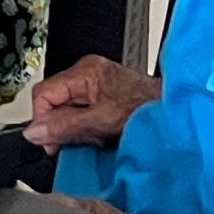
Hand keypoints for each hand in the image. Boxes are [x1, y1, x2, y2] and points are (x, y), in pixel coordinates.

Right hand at [24, 53, 162, 152]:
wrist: (177, 114)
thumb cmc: (150, 110)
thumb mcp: (102, 121)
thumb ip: (66, 126)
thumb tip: (35, 132)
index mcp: (85, 71)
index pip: (44, 94)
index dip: (43, 120)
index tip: (49, 141)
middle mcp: (89, 74)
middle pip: (56, 103)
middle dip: (63, 127)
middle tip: (74, 142)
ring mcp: (98, 85)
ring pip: (69, 112)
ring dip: (77, 130)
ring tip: (96, 138)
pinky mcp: (106, 98)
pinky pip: (84, 115)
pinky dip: (89, 129)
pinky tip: (102, 136)